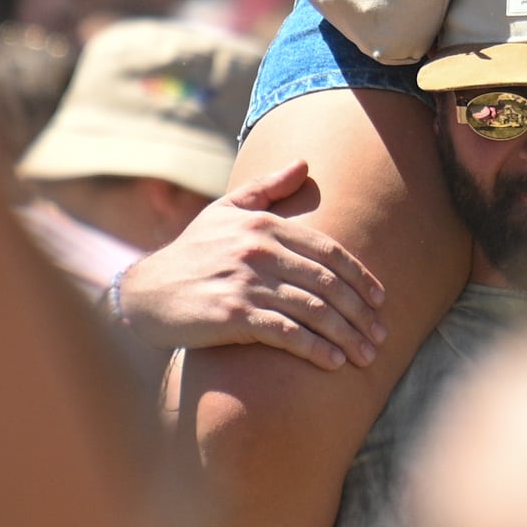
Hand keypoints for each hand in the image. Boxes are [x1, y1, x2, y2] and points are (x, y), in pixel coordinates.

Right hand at [112, 154, 388, 368]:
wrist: (145, 293)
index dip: (359, 276)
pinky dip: (314, 349)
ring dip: (345, 335)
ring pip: (312, 310)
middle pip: (326, 282)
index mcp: (262, 225)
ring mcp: (245, 282)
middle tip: (380, 335)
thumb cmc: (190, 252)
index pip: (327, 251)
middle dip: (360, 312)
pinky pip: (285, 333)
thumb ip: (267, 189)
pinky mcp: (232, 315)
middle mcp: (257, 250)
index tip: (380, 299)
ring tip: (366, 355)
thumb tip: (305, 163)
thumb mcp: (225, 212)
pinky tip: (333, 363)